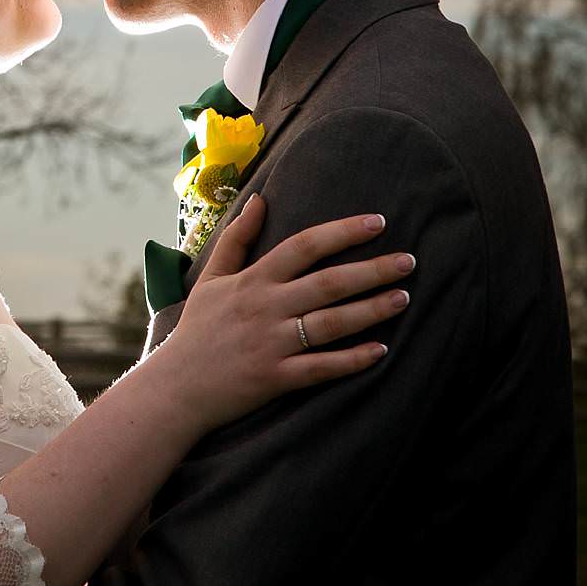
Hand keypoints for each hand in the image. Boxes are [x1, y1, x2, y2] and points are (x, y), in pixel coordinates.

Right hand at [159, 193, 408, 432]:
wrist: (176, 386)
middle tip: (409, 261)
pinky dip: (352, 360)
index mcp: (251, 281)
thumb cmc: (198, 329)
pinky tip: (381, 351)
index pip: (302, 246)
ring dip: (371, 310)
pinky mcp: (276, 377)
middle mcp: (264, 308)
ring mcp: (271, 343)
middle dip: (372, 270)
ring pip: (331, 323)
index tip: (378, 223)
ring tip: (404, 297)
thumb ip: (236, 238)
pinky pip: (321, 367)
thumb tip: (259, 199)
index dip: (341, 232)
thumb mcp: (211, 278)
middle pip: (327, 283)